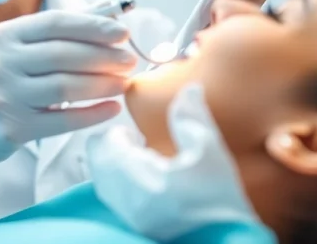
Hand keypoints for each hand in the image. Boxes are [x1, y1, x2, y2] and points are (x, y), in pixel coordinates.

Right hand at [0, 10, 137, 179]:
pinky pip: (63, 121)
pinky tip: (112, 108)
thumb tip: (111, 20)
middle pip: (62, 55)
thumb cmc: (10, 79)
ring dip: (102, 85)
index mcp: (2, 36)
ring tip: (124, 83)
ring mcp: (3, 97)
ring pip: (65, 88)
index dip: (92, 27)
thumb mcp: (23, 49)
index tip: (123, 33)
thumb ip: (61, 34)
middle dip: (103, 57)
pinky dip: (93, 114)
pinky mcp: (13, 128)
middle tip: (130, 61)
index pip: (54, 23)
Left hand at [84, 84, 274, 242]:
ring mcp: (125, 216)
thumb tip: (188, 90)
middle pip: (95, 161)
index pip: (105, 143)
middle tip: (141, 146)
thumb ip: (192, 118)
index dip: (122, 132)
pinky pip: (112, 198)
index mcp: (137, 179)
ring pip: (100, 180)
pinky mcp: (130, 227)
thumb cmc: (220, 206)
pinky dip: (121, 185)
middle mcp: (123, 200)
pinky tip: (149, 186)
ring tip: (147, 165)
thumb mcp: (211, 154)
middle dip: (114, 147)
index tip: (141, 134)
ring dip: (116, 166)